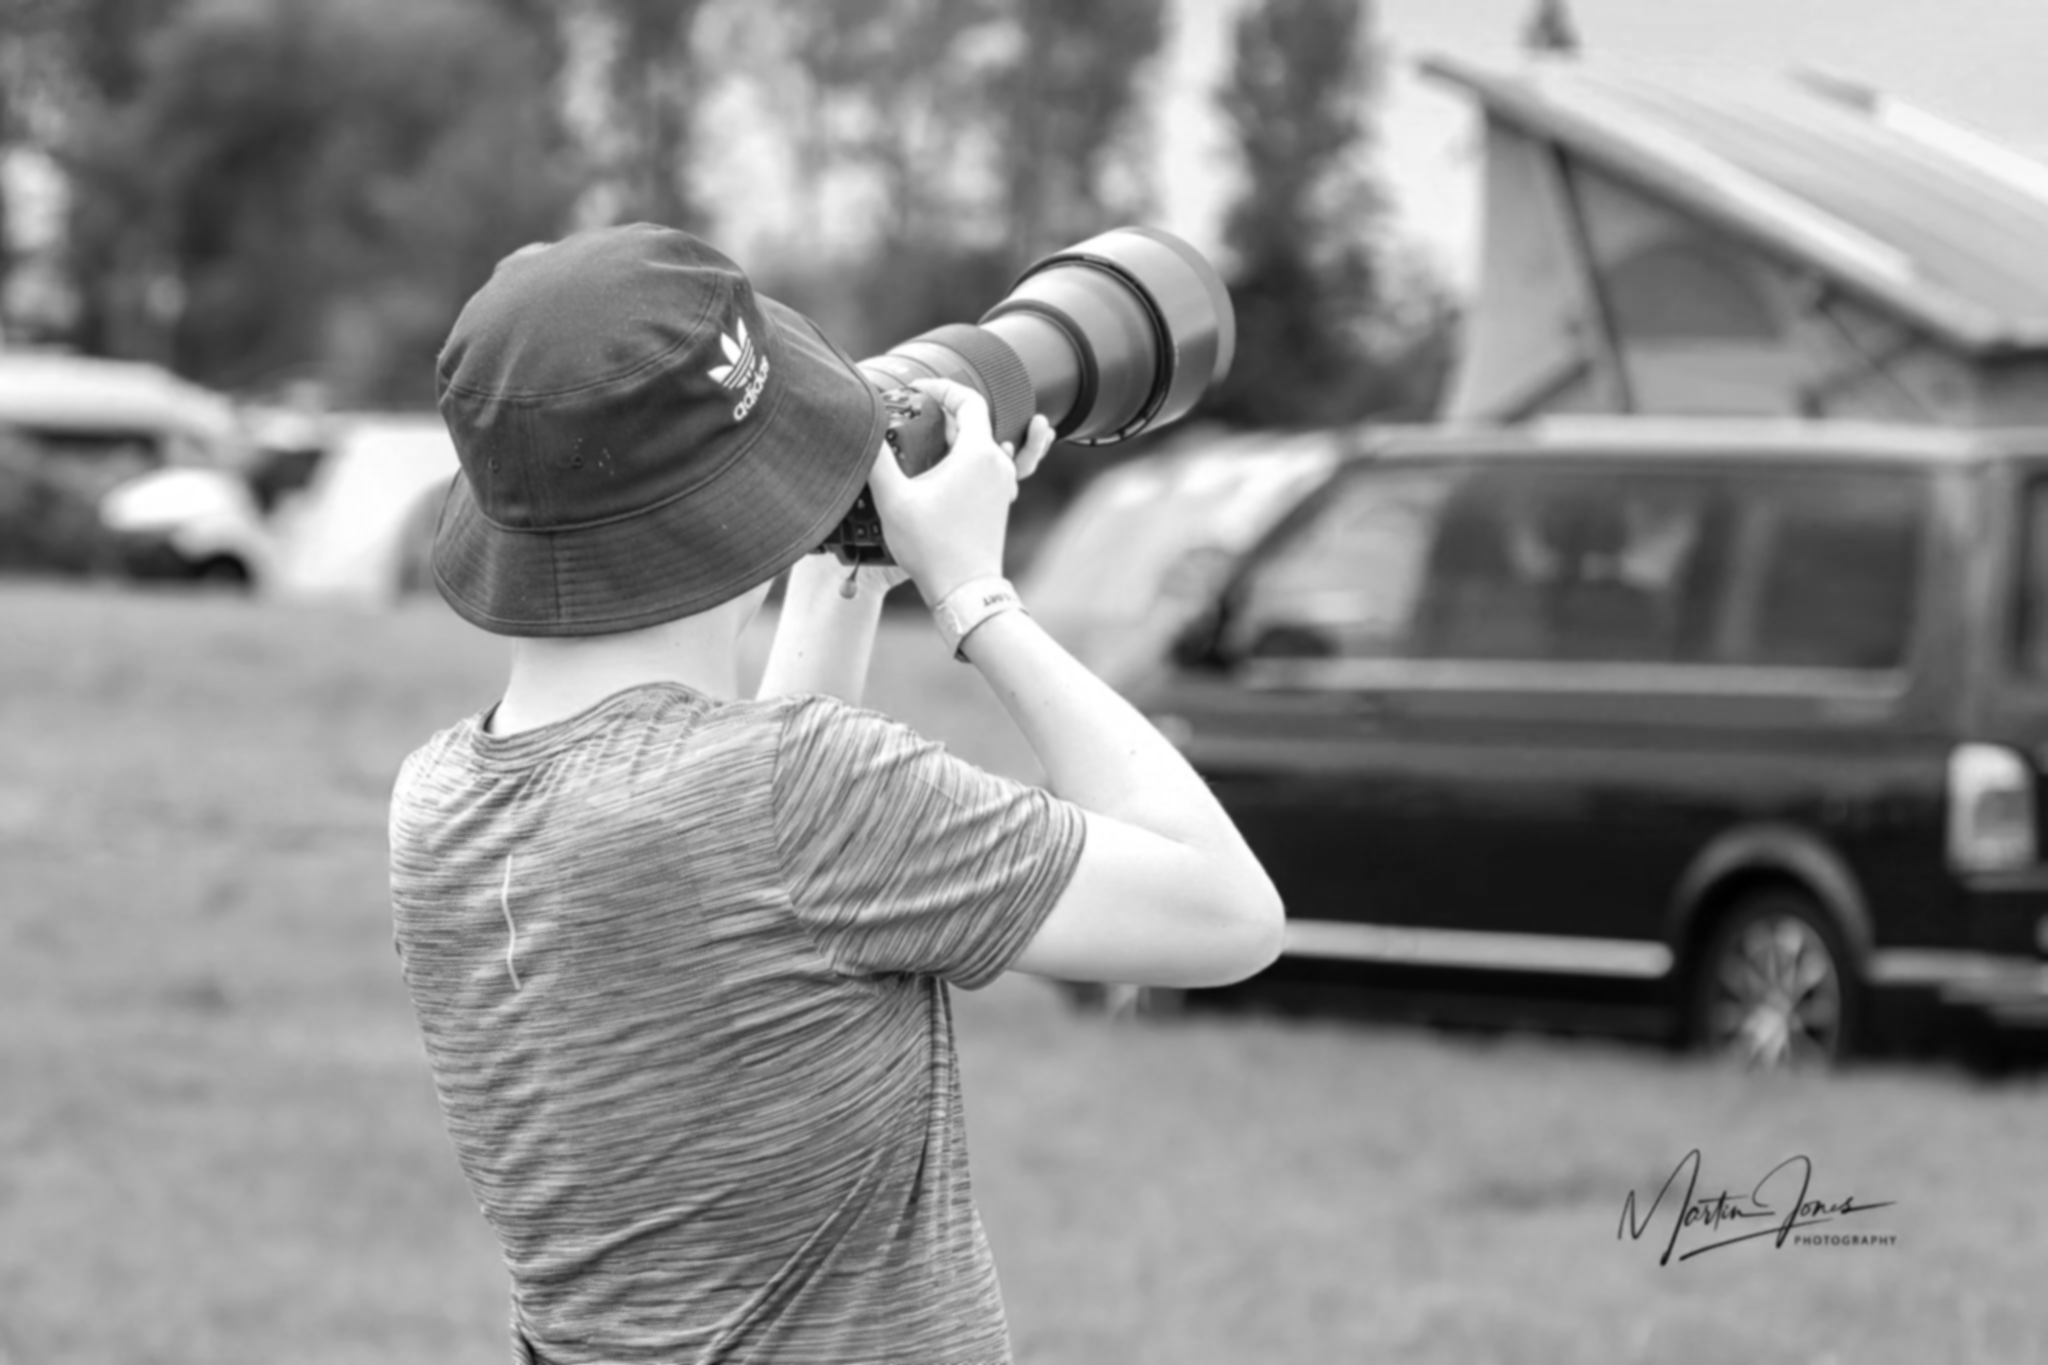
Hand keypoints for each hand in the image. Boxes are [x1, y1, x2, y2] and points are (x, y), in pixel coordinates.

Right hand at [868, 380, 1053, 604]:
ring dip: (962, 432)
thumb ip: (878, 460)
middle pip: (976, 420)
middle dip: (946, 410)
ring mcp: (1003, 484)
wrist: (964, 590)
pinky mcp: (1000, 501)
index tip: (920, 389)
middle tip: (918, 410)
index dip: (943, 387)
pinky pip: (993, 466)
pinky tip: (963, 457)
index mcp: (977, 453)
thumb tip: (865, 429)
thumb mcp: (894, 500)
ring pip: (985, 443)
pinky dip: (977, 454)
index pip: (969, 400)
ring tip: (942, 427)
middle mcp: (998, 464)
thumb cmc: (932, 548)